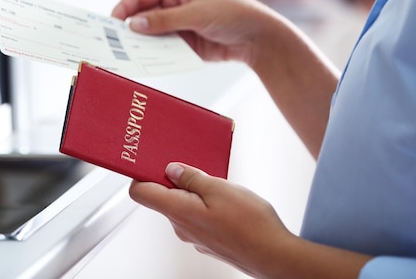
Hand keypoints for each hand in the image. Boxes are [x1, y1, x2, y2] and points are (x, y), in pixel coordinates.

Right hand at [114, 0, 339, 157]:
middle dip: (131, 28)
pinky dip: (154, 55)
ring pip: (151, 34)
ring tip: (127, 56)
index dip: (125, 7)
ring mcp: (177, 24)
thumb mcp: (195, 14)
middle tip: (115, 43)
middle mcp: (173, 4)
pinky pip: (163, 48)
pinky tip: (146, 63)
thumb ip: (164, 20)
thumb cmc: (231, 13)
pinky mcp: (183, 43)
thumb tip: (133, 24)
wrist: (257, 37)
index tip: (113, 23)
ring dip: (142, 44)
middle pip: (143, 15)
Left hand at [129, 163, 371, 278]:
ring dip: (194, 191)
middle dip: (174, 178)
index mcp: (178, 211)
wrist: (275, 257)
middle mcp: (181, 227)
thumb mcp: (220, 188)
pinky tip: (226, 201)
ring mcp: (194, 236)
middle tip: (193, 163)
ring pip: (183, 206)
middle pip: (162, 197)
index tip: (152, 159)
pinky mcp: (207, 241)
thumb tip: (171, 170)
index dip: (141, 174)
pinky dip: (205, 204)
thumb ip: (191, 178)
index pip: (140, 193)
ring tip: (217, 182)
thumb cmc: (250, 224)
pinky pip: (197, 216)